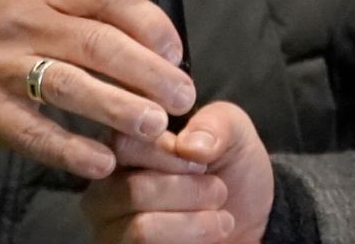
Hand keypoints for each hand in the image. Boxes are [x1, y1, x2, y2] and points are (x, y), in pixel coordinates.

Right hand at [0, 0, 197, 178]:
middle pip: (97, 42)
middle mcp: (22, 22)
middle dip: (148, 72)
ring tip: (154, 127)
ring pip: (71, 85)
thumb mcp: (30, 4)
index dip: (150, 23)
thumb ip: (83, 15)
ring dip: (119, 108)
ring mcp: (0, 67)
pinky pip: (35, 133)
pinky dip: (72, 150)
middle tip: (182, 97)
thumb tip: (155, 43)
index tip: (177, 51)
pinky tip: (102, 161)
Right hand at [83, 100, 273, 243]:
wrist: (247, 225)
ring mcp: (111, 229)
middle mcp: (107, 188)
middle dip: (189, 191)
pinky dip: (190, 242)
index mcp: (124, 149)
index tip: (201, 161)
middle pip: (132, 190)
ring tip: (221, 219)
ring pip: (142, 229)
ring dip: (194, 223)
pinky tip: (208, 238)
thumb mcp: (234, 134)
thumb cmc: (231, 173)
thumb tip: (189, 145)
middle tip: (218, 191)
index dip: (167, 154)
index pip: (122, 144)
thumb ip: (215, 123)